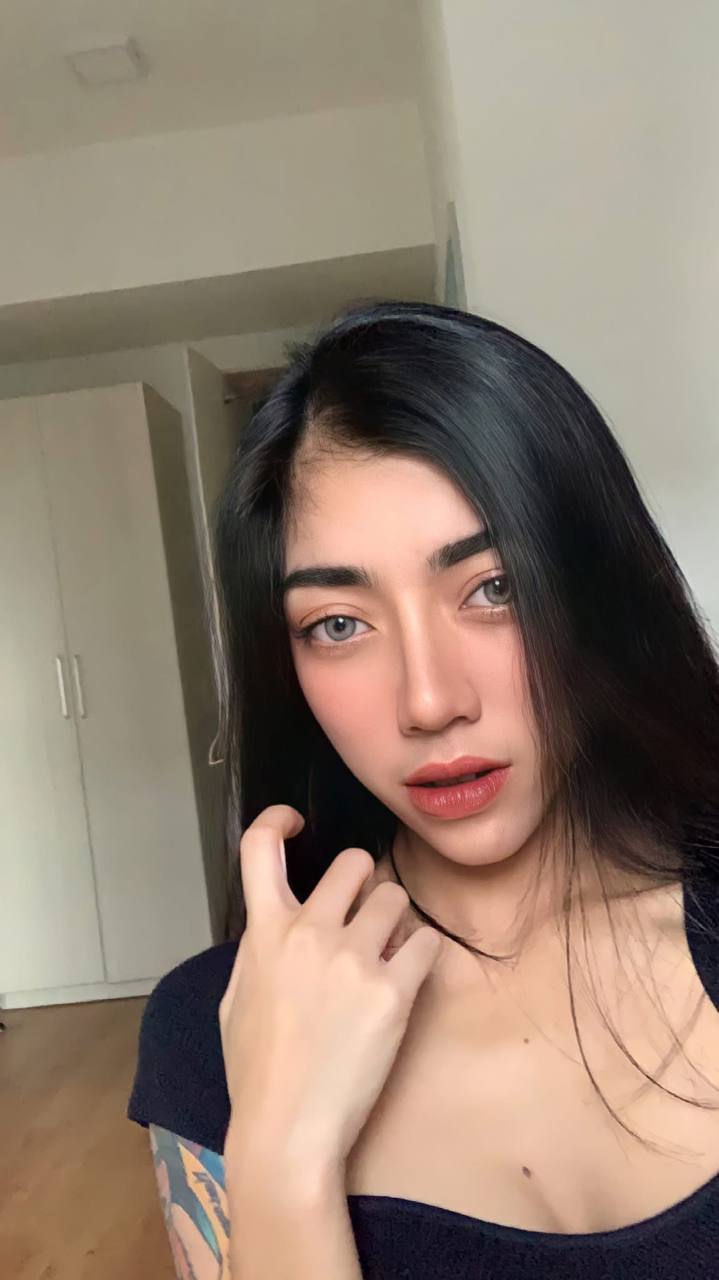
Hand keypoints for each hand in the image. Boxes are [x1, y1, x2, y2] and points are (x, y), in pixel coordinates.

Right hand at [218, 804, 441, 1178]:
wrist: (287, 1131)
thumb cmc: (256, 1074)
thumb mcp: (235, 1002)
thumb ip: (256, 953)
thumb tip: (273, 928)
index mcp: (264, 933)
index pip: (260, 847)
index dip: (278, 820)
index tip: (297, 824)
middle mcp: (309, 934)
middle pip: (354, 861)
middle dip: (363, 882)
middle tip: (364, 913)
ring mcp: (354, 960)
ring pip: (396, 897)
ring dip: (396, 920)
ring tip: (388, 953)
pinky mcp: (393, 991)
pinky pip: (427, 944)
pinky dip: (423, 957)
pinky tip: (409, 979)